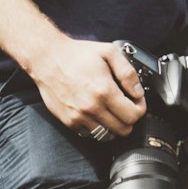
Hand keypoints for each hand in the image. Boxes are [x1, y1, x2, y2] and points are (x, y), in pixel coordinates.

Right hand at [30, 36, 145, 140]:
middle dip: (129, 119)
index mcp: (104, 91)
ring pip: (108, 136)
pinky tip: (97, 113)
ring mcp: (79, 117)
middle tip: (126, 106)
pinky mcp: (69, 121)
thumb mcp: (108, 52)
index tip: (136, 101)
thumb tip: (138, 92)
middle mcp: (92, 107)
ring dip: (114, 126)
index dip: (140, 108)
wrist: (47, 59)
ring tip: (111, 111)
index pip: (133, 115)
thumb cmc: (76, 55)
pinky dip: (98, 127)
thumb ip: (127, 73)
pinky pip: (91, 135)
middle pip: (123, 130)